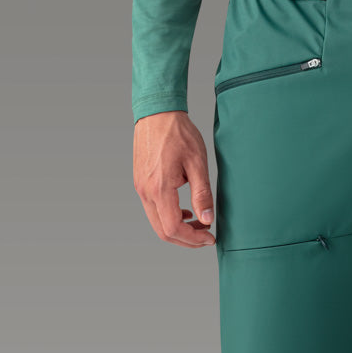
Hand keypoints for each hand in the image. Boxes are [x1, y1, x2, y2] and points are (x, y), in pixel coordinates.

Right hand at [133, 111, 215, 246]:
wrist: (157, 112)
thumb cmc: (178, 132)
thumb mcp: (197, 162)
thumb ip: (202, 194)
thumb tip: (207, 219)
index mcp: (159, 188)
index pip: (173, 228)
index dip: (193, 239)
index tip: (210, 238)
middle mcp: (146, 191)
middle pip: (163, 232)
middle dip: (186, 240)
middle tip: (206, 236)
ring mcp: (141, 188)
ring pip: (157, 223)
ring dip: (178, 230)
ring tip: (199, 224)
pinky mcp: (141, 183)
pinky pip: (153, 210)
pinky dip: (169, 218)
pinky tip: (185, 212)